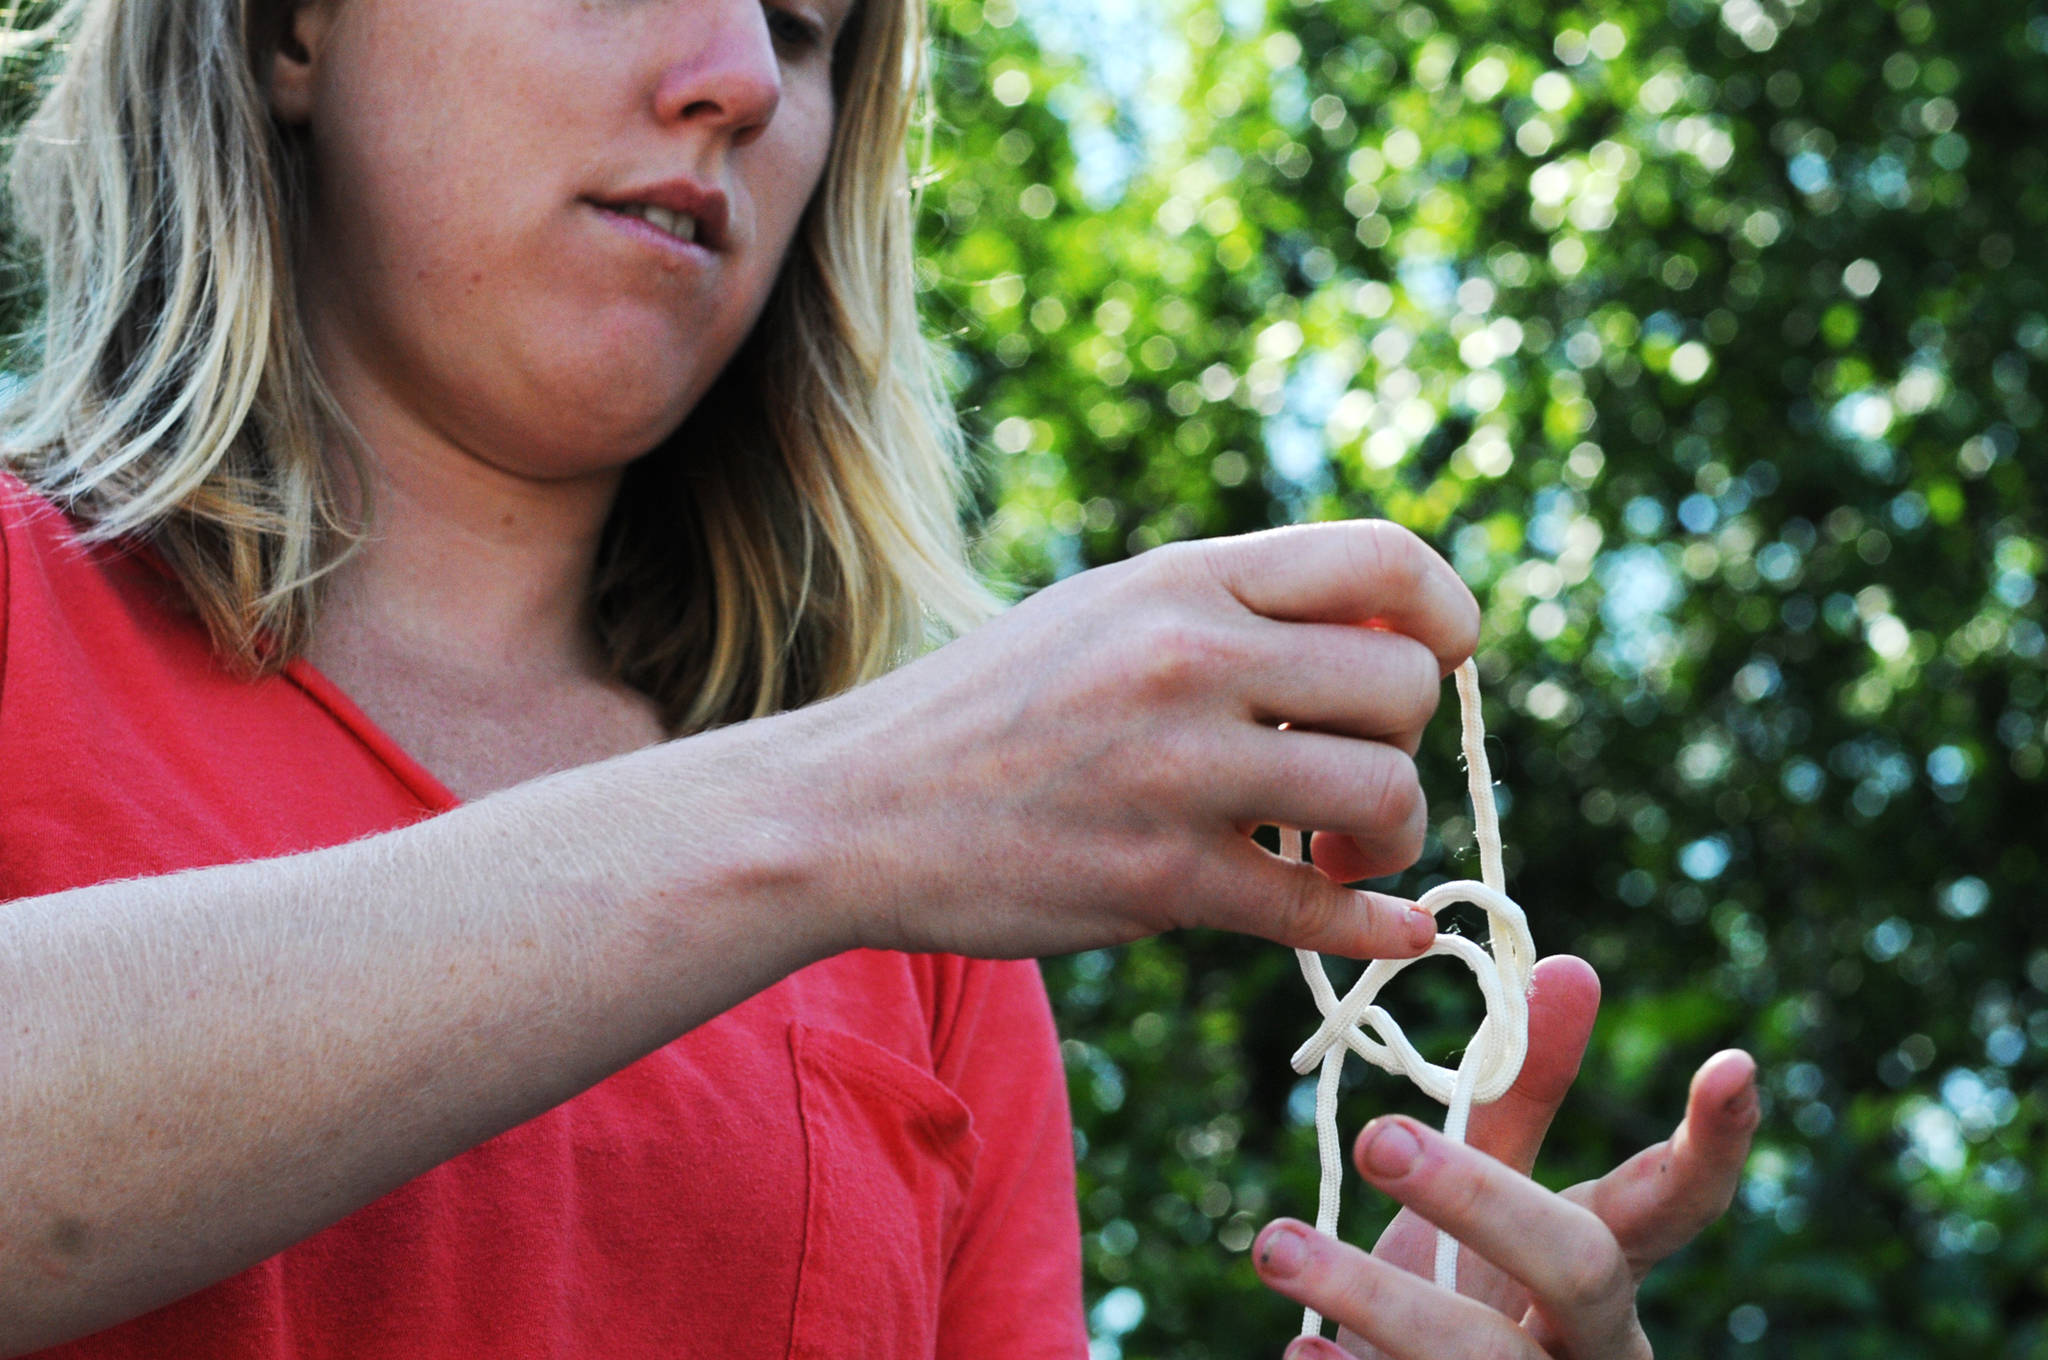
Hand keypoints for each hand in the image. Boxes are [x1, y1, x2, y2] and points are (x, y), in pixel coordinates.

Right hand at [789, 521, 1479, 960]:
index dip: (1446, 617)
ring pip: (1383, 796)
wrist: (850, 812)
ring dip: (1385, 841)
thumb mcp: (1103, 615)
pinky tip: (1385, 932)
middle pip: (1405, 686)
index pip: (1387, 560)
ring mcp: (1178, 773)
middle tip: (1345, 779)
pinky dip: (1373, 930)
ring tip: (1333, 854)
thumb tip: (1385, 648)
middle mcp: (1190, 659)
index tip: (1435, 666)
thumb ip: (1231, 615)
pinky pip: (1321, 913)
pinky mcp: (1160, 882)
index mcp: (1182, 580)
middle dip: (1403, 742)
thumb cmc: (985, 712)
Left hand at [1253, 956, 1758, 1357]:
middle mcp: (1590, 1349)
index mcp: (1603, 1271)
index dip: (1712, 1142)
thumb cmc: (1453, 1295)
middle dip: (1481, 1197)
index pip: (1675, 1204)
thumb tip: (1571, 962)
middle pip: (1578, 1270)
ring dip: (1373, 1295)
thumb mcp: (1485, 1195)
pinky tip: (1300, 1353)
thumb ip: (1518, 1097)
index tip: (1734, 1060)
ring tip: (1276, 1245)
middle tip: (1380, 1136)